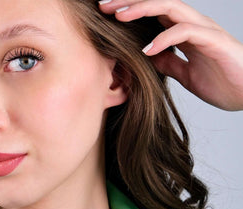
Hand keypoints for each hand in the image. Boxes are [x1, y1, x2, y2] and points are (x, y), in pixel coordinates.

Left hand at [98, 0, 242, 110]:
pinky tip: (147, 49)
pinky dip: (164, 38)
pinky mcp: (214, 41)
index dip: (130, 11)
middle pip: (158, 2)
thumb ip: (168, 63)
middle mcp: (193, 25)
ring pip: (171, 8)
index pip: (154, 13)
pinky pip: (186, 32)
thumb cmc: (222, 82)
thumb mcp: (185, 74)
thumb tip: (147, 57)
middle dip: (130, 2)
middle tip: (104, 5)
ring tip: (120, 17)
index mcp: (184, 32)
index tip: (105, 16)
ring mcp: (204, 30)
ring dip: (143, 10)